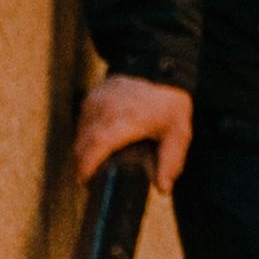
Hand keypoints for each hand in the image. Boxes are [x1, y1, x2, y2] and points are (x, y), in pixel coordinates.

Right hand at [71, 71, 193, 189]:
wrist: (159, 69)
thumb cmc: (169, 105)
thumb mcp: (178, 133)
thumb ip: (170, 161)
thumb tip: (163, 189)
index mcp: (128, 119)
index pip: (98, 144)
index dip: (87, 165)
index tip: (84, 181)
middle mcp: (107, 109)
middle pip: (83, 144)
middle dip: (84, 165)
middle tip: (92, 180)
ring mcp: (96, 102)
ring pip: (80, 135)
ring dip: (84, 152)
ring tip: (97, 162)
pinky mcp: (90, 98)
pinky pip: (81, 124)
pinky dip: (86, 137)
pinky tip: (99, 144)